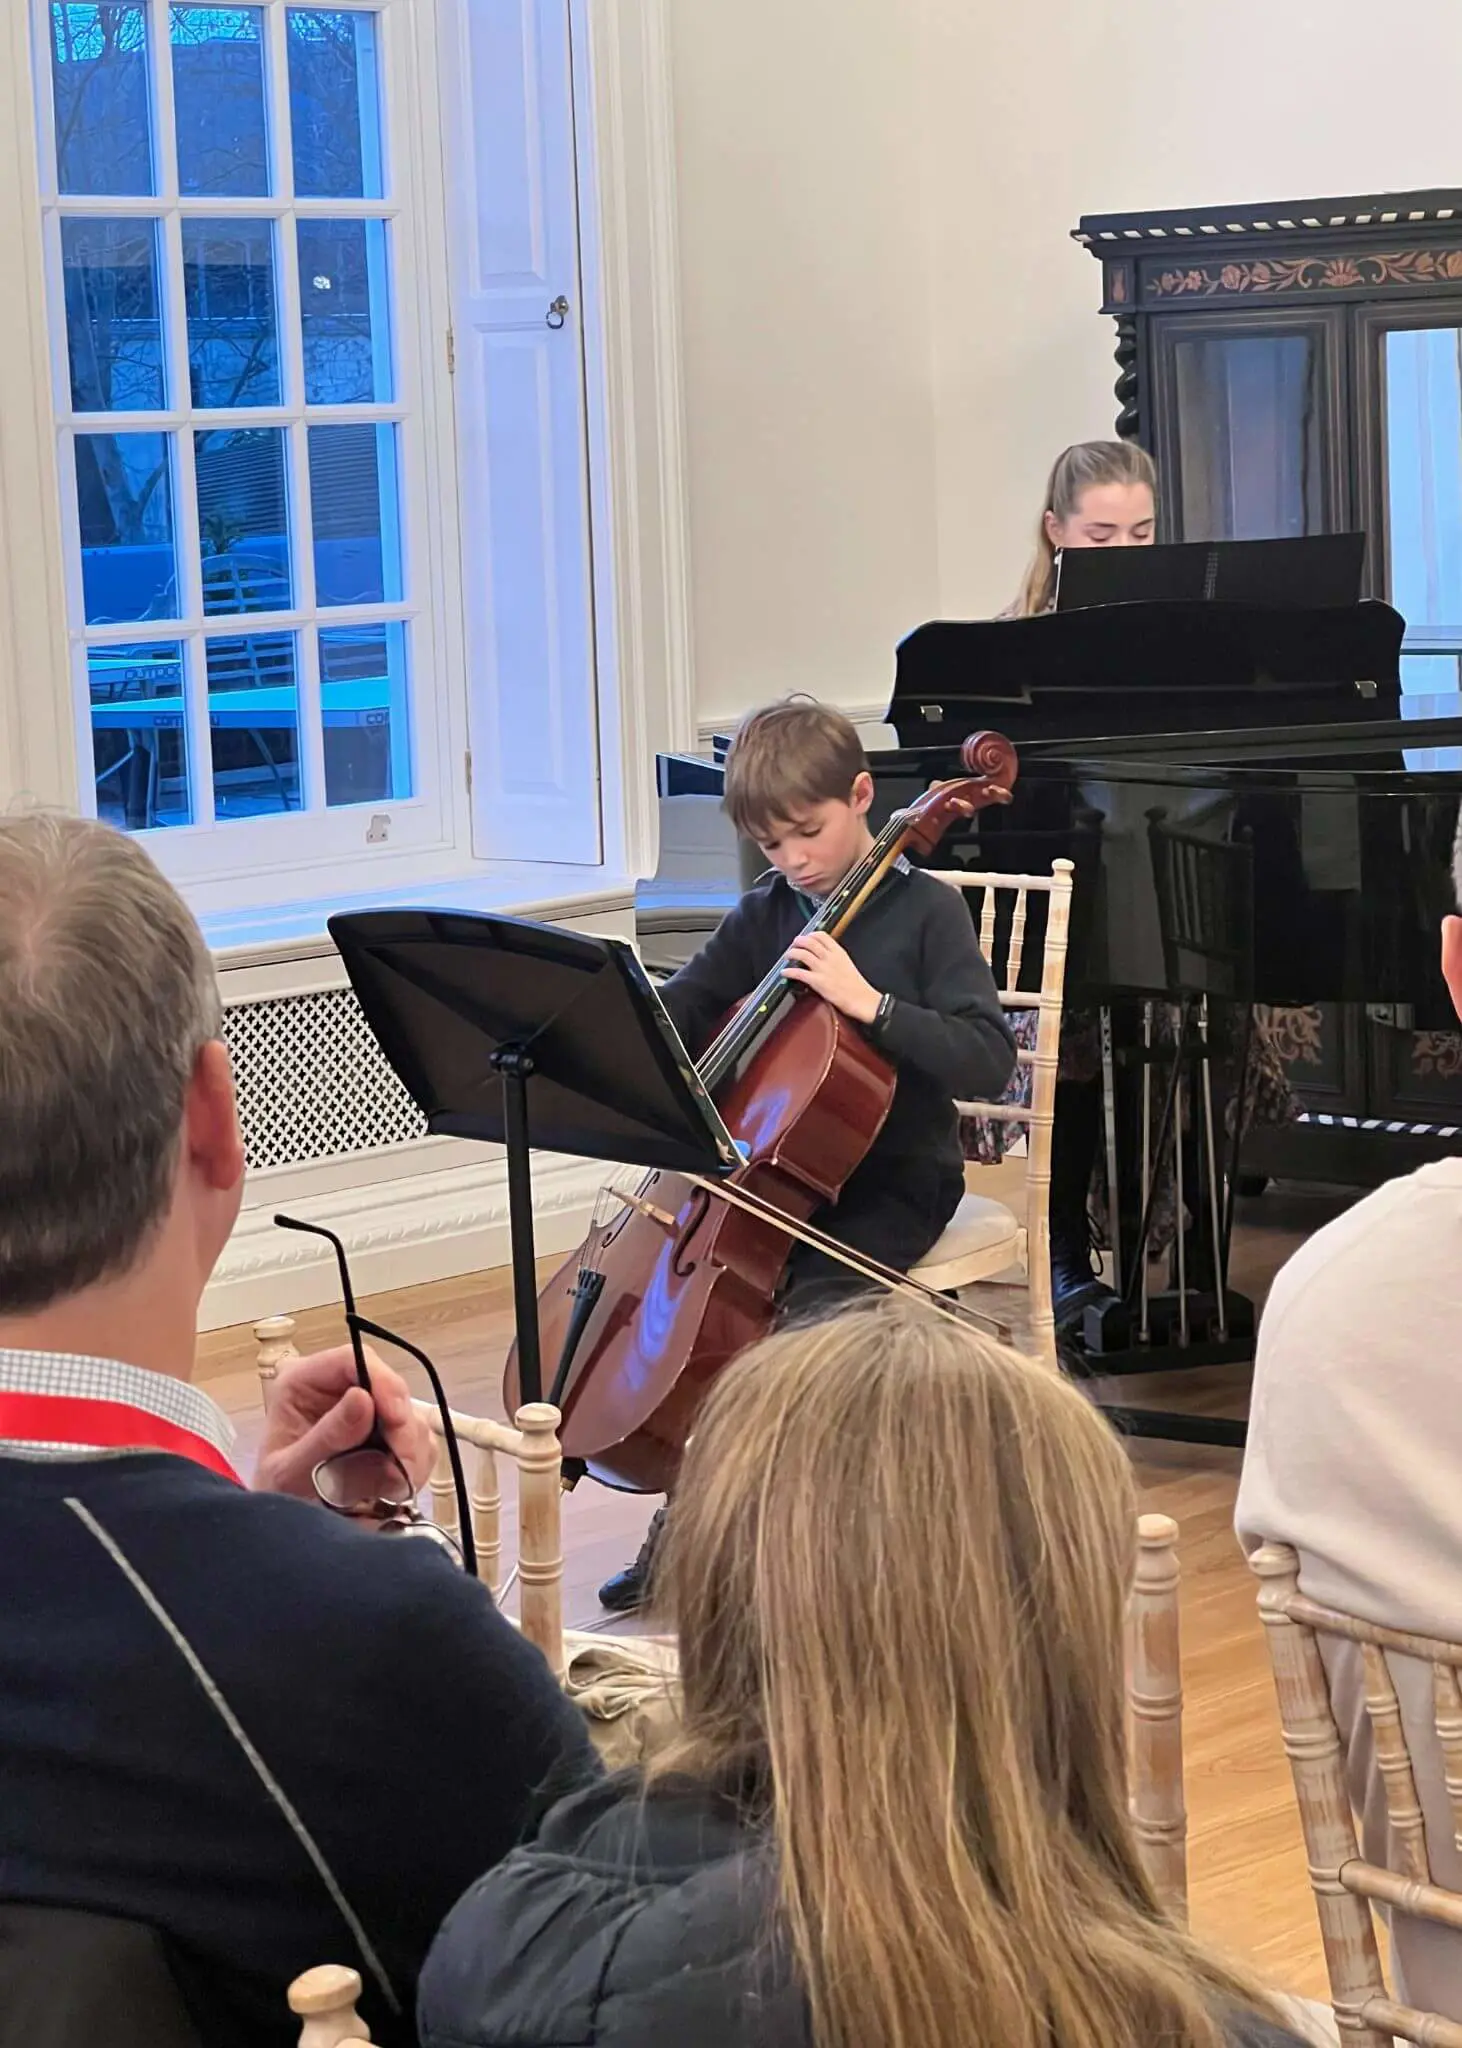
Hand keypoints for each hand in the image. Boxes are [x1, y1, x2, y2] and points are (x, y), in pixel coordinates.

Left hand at [253, 1344, 435, 1501]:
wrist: (287, 1533)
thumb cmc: (278, 1499)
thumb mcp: (290, 1473)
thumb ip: (325, 1438)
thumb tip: (362, 1399)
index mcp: (303, 1383)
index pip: (352, 1359)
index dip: (382, 1382)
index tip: (396, 1419)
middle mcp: (339, 1390)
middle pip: (391, 1388)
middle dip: (401, 1429)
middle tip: (400, 1465)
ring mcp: (369, 1414)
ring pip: (411, 1417)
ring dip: (410, 1453)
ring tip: (390, 1487)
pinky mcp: (388, 1437)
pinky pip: (420, 1442)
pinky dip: (416, 1466)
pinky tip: (396, 1487)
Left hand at [783, 931, 880, 1024]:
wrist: (862, 999)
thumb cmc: (857, 985)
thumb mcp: (848, 965)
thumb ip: (836, 958)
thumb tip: (825, 957)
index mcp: (839, 953)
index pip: (822, 936)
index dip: (811, 935)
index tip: (806, 937)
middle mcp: (830, 958)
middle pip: (810, 942)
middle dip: (798, 941)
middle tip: (794, 944)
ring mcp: (823, 969)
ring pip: (802, 954)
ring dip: (792, 953)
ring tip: (787, 955)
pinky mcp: (818, 982)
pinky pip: (799, 973)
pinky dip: (789, 971)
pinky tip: (784, 972)